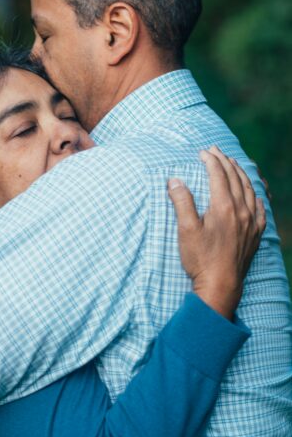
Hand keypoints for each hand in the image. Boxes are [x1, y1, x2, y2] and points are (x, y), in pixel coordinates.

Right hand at [168, 146, 266, 319]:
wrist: (221, 286)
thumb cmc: (201, 259)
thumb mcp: (186, 229)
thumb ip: (181, 202)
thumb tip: (174, 181)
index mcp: (224, 207)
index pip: (218, 175)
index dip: (210, 161)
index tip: (202, 152)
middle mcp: (241, 211)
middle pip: (235, 178)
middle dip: (225, 161)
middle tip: (215, 151)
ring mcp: (252, 223)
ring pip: (249, 190)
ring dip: (241, 174)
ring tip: (233, 164)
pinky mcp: (256, 234)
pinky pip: (261, 209)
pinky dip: (256, 195)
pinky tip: (254, 194)